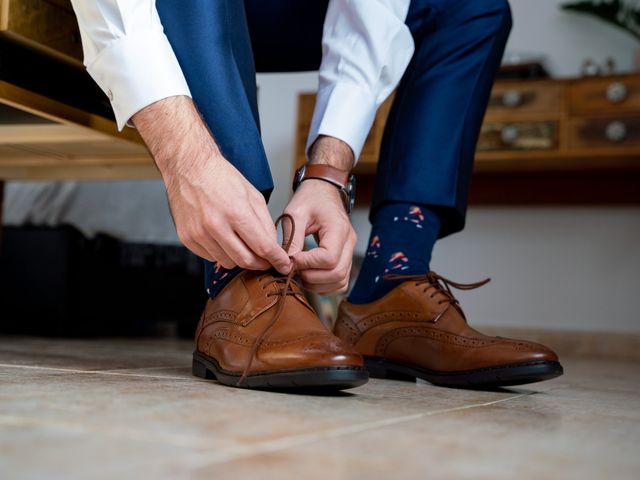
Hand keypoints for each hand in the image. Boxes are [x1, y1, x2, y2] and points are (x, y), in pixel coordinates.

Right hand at [132, 96, 290, 273]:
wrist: (189, 167)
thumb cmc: (222, 177)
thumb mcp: (253, 195)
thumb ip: (265, 223)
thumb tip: (273, 247)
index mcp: (236, 212)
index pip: (263, 247)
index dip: (277, 259)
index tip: (284, 265)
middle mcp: (215, 225)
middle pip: (246, 261)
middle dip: (261, 264)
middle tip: (267, 260)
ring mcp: (199, 234)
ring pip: (228, 263)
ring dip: (240, 258)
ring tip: (242, 244)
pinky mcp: (187, 238)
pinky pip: (210, 257)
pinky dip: (221, 253)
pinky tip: (223, 239)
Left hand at [284, 179, 355, 293]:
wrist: (323, 191)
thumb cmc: (310, 198)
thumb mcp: (295, 213)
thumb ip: (292, 238)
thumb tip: (288, 262)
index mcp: (339, 229)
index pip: (328, 258)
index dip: (307, 263)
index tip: (291, 259)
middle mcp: (349, 243)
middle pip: (337, 273)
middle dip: (311, 277)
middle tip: (293, 269)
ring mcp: (349, 252)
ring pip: (341, 282)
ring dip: (318, 284)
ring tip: (300, 274)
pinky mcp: (345, 259)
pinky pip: (341, 282)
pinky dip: (325, 286)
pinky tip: (310, 276)